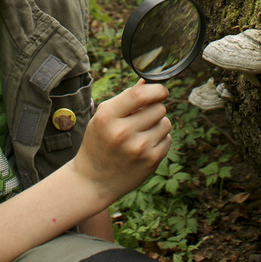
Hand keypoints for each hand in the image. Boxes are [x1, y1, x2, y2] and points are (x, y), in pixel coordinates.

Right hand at [74, 81, 170, 204]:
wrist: (93, 181)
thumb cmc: (99, 142)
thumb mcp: (103, 116)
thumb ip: (126, 98)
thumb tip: (147, 80)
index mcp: (107, 117)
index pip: (139, 95)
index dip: (156, 89)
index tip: (161, 90)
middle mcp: (122, 133)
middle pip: (158, 108)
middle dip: (154, 109)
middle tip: (142, 118)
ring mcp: (138, 148)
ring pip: (165, 123)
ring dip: (158, 124)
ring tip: (141, 133)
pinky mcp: (150, 161)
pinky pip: (168, 139)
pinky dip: (160, 139)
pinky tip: (144, 146)